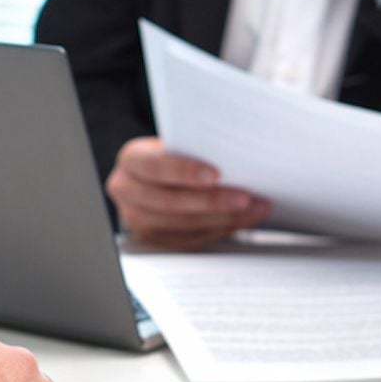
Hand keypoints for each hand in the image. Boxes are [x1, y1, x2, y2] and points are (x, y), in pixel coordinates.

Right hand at [106, 137, 271, 249]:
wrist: (156, 174)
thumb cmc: (174, 153)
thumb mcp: (177, 142)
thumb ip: (196, 148)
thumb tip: (235, 155)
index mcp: (131, 160)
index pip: (154, 166)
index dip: (184, 171)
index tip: (216, 174)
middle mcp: (127, 190)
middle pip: (169, 202)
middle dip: (212, 201)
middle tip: (245, 197)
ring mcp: (137, 218)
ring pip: (182, 225)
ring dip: (223, 218)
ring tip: (254, 208)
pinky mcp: (153, 238)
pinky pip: (190, 239)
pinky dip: (219, 229)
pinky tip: (241, 219)